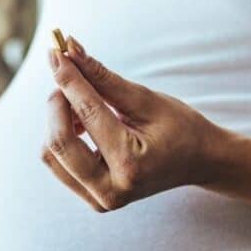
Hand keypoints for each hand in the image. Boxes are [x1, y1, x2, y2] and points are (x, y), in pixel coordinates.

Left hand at [42, 37, 233, 211]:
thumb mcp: (145, 99)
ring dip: (58, 121)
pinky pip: (58, 164)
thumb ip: (103, 77)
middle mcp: (111, 191)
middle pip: (58, 142)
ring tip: (84, 105)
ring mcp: (100, 201)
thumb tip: (70, 49)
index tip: (55, 52)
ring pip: (51, 154)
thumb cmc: (179, 128)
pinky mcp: (92, 199)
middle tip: (70, 77)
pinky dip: (62, 137)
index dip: (68, 79)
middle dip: (57, 103)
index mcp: (130, 165)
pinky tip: (83, 124)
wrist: (199, 162)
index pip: (87, 114)